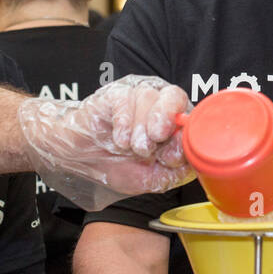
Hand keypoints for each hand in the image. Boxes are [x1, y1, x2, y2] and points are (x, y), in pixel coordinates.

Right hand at [18, 75, 194, 210]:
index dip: (184, 136)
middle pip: (175, 96)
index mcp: (172, 125)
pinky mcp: (114, 94)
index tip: (171, 156)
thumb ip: (174, 172)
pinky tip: (119, 140)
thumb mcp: (151, 178)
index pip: (190, 118)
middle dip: (166, 120)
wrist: (79, 160)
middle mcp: (157, 105)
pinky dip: (124, 122)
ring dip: (141, 128)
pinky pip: (125, 99)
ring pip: (149, 97)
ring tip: (131, 148)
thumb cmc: (116, 165)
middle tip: (154, 141)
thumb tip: (193, 161)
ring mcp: (135, 97)